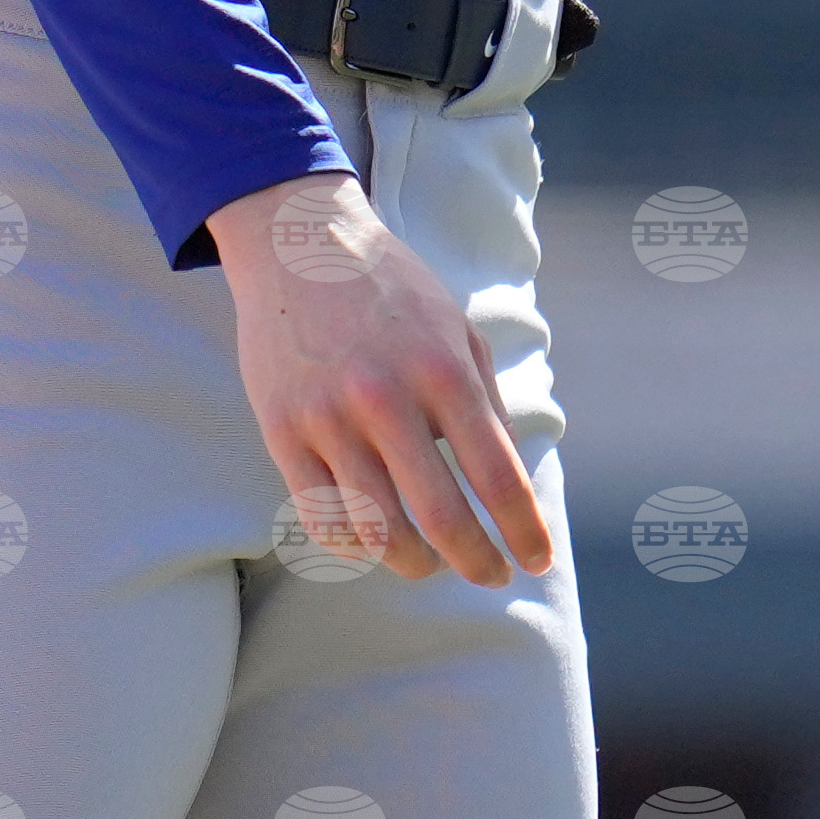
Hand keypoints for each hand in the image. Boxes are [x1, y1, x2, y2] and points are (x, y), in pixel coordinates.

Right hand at [210, 170, 553, 589]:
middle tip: (491, 576)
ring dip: (414, 564)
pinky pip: (321, 517)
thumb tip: (507, 481)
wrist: (297, 242)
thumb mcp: (456, 329)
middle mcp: (386, 398)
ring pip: (378, 531)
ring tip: (429, 564)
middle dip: (476, 563)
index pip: (497, 477)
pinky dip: (354, 547)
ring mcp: (328, 418)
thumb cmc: (389, 289)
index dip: (524, 531)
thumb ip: (484, 403)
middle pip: (442, 519)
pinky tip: (373, 544)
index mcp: (443, 370)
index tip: (538, 561)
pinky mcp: (281, 431)